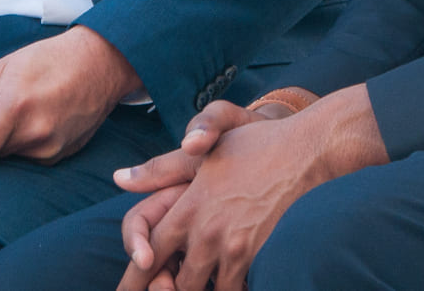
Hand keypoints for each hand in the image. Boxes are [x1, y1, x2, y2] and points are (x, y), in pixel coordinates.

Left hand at [0, 26, 140, 168]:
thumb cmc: (54, 60)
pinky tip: (37, 117)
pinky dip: (24, 142)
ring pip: (9, 154)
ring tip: (22, 108)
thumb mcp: (5, 68)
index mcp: (15, 107)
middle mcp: (35, 133)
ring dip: (4, 139)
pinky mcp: (60, 156)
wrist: (100, 65)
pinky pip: (29, 155)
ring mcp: (50, 148)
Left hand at [115, 93, 316, 284]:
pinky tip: (228, 282)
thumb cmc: (251, 146)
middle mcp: (207, 235)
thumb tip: (119, 178)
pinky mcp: (261, 258)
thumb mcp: (201, 153)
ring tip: (199, 284)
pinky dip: (230, 288)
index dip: (136, 276)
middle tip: (164, 288)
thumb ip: (158, 169)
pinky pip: (238, 289)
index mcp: (187, 209)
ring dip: (201, 290)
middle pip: (176, 281)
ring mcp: (236, 250)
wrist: (303, 153)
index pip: (150, 253)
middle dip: (168, 289)